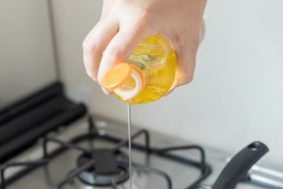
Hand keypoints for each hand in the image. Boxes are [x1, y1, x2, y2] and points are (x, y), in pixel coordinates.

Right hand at [83, 0, 206, 90]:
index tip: (111, 87)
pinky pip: (102, 23)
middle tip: (104, 82)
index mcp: (139, 18)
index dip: (108, 75)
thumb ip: (185, 67)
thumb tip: (173, 85)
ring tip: (113, 66)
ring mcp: (113, 2)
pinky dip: (106, 39)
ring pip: (95, 33)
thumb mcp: (190, 37)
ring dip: (99, 53)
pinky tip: (119, 44)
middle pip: (92, 45)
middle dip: (93, 69)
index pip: (114, 53)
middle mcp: (121, 8)